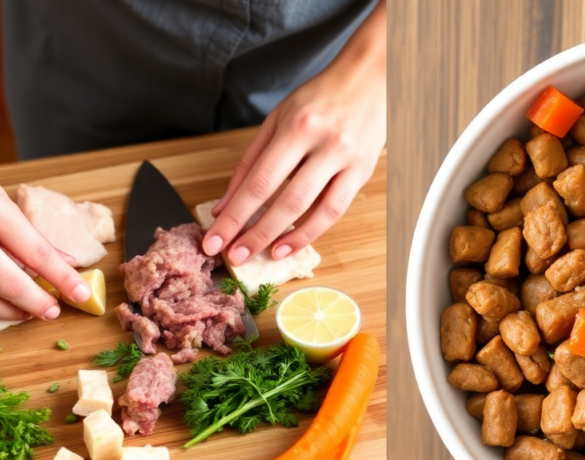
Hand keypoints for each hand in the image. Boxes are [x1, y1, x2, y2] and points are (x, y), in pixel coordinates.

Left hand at [202, 2, 385, 264]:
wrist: (370, 78)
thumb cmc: (319, 96)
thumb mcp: (277, 117)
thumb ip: (251, 160)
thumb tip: (226, 202)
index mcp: (297, 126)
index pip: (258, 181)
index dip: (234, 215)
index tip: (215, 238)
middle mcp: (323, 143)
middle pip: (284, 200)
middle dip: (254, 233)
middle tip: (232, 256)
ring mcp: (347, 159)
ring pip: (312, 210)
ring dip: (283, 237)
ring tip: (261, 254)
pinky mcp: (363, 172)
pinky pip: (335, 210)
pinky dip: (310, 231)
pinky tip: (290, 243)